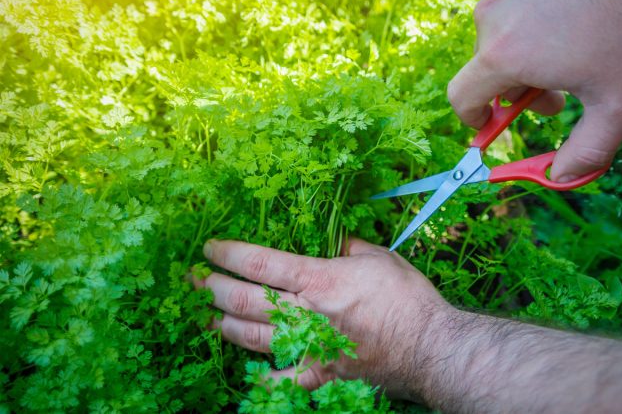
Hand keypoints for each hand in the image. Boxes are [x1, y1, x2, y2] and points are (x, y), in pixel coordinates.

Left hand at [195, 238, 452, 400]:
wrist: (429, 347)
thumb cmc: (407, 298)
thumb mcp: (379, 256)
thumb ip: (348, 245)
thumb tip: (331, 239)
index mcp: (318, 279)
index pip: (261, 263)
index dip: (229, 254)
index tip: (209, 248)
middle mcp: (305, 313)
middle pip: (244, 300)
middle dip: (211, 287)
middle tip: (191, 279)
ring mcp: (308, 347)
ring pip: (251, 337)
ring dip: (222, 325)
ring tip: (203, 316)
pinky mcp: (319, 374)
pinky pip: (279, 382)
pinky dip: (258, 379)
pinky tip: (242, 374)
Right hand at [448, 0, 621, 181]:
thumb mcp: (617, 101)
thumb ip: (588, 149)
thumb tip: (563, 176)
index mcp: (504, 57)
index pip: (461, 98)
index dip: (473, 117)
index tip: (492, 123)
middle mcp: (493, 21)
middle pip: (486, 71)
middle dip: (516, 89)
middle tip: (556, 93)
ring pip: (498, 40)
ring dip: (523, 55)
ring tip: (567, 53)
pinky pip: (510, 13)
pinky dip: (529, 27)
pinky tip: (565, 25)